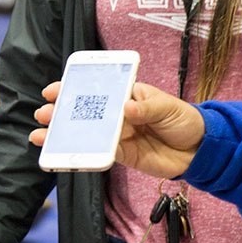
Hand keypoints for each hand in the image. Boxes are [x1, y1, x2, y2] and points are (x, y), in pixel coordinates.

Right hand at [31, 81, 204, 179]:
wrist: (200, 150)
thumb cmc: (184, 120)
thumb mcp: (167, 107)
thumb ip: (146, 108)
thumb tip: (126, 108)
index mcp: (127, 94)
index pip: (98, 88)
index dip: (74, 88)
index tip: (54, 90)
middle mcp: (119, 113)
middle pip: (86, 111)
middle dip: (61, 112)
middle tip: (43, 113)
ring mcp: (119, 134)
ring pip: (86, 132)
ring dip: (63, 134)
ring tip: (41, 135)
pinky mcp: (122, 155)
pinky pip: (99, 153)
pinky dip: (82, 154)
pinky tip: (64, 153)